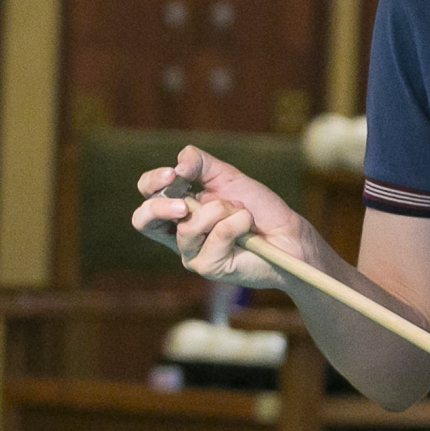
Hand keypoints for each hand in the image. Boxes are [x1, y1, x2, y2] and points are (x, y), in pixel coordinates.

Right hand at [130, 145, 307, 288]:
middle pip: (142, 221)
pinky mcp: (208, 267)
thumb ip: (200, 164)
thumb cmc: (258, 208)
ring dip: (221, 211)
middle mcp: (178, 234)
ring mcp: (191, 254)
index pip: (147, 195)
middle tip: (184, 203)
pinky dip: (236, 224)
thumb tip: (177, 163)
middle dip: (160, 207)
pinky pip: (216, 236)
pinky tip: (247, 229)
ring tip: (242, 214)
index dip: (152, 182)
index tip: (174, 174)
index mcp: (178, 210)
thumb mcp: (226, 178)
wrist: (287, 234)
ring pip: (188, 226)